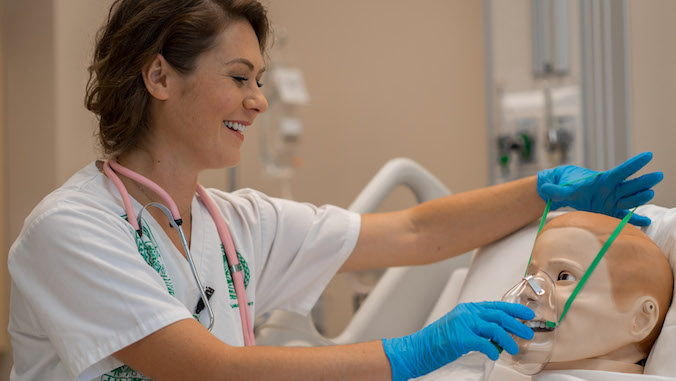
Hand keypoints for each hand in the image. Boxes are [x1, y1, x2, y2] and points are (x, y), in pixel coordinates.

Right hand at [381, 301, 533, 380]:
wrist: (417, 349)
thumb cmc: (437, 341)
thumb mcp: (459, 327)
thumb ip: (476, 327)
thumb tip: (497, 335)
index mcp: (467, 309)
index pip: (496, 305)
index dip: (514, 310)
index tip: (527, 315)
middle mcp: (466, 313)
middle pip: (499, 315)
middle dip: (517, 324)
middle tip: (528, 332)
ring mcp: (463, 324)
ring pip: (495, 329)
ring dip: (508, 339)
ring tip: (515, 348)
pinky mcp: (461, 338)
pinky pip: (484, 344)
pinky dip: (492, 350)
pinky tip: (495, 355)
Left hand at [537, 152, 662, 225]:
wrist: (568, 194)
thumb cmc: (567, 187)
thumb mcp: (561, 189)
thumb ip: (555, 190)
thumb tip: (544, 188)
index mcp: (603, 179)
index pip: (622, 170)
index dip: (634, 163)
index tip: (648, 154)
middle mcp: (613, 189)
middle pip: (632, 184)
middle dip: (644, 180)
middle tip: (657, 176)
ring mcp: (614, 201)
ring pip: (631, 198)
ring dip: (641, 197)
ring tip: (649, 194)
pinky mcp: (612, 212)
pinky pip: (626, 216)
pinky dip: (636, 220)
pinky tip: (646, 223)